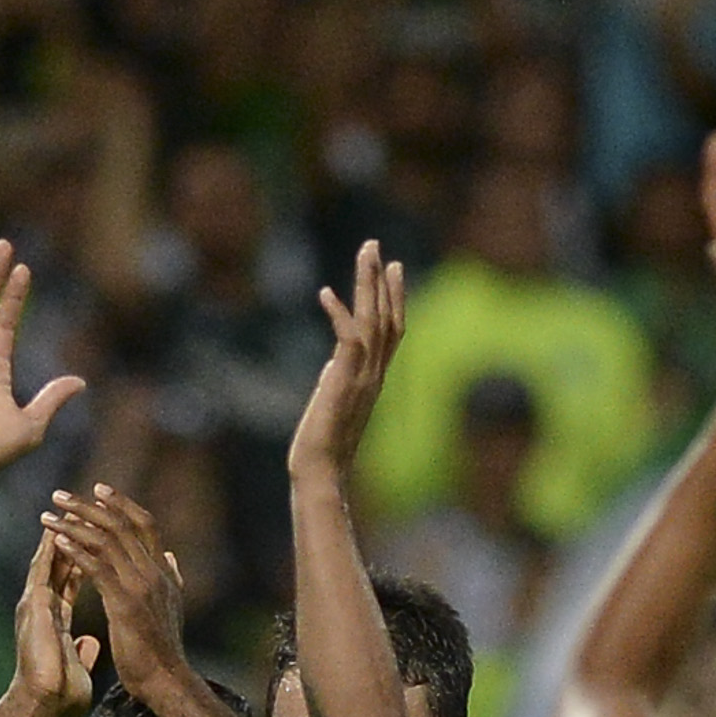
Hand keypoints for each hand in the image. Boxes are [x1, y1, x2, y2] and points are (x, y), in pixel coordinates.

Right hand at [10, 527, 101, 716]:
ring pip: (49, 559)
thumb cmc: (57, 692)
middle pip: (60, 560)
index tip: (97, 532)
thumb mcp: (76, 665)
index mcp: (55, 616)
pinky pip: (43, 571)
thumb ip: (82, 649)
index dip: (84, 553)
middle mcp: (43, 604)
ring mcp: (35, 603)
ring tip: (69, 508)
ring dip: (60, 533)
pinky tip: (57, 530)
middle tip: (82, 507)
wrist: (42, 703)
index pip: (72, 576)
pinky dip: (50, 550)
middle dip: (72, 533)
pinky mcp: (33, 607)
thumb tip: (89, 642)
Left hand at [42, 486, 186, 696]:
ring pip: (107, 541)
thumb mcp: (172, 606)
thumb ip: (170, 578)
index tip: (98, 491)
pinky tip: (57, 541)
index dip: (121, 505)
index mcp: (163, 572)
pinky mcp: (125, 603)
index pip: (144, 525)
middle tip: (60, 495)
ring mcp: (141, 586)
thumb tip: (170, 557)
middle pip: (121, 525)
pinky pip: (98, 567)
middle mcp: (154, 572)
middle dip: (89, 507)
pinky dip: (77, 551)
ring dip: (74, 524)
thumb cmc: (163, 649)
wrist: (166, 680)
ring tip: (48, 515)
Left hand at [290, 239, 405, 476]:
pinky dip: (339, 313)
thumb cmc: (323, 445)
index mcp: (374, 377)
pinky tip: (325, 293)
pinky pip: (347, 339)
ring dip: (368, 284)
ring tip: (365, 253)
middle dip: (381, 280)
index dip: (394, 297)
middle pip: (387, 317)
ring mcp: (362, 377)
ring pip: (373, 321)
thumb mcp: (333, 403)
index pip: (392, 330)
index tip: (393, 267)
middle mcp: (374, 373)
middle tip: (376, 246)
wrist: (321, 470)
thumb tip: (332, 368)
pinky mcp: (343, 381)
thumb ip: (338, 380)